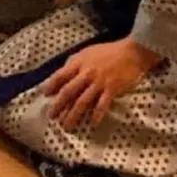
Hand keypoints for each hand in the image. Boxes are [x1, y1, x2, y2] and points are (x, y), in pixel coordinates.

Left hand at [40, 38, 161, 129]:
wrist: (131, 52)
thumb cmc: (108, 52)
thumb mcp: (87, 52)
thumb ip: (73, 62)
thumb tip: (61, 74)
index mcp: (79, 63)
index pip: (60, 75)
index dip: (51, 85)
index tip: (45, 95)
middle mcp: (87, 73)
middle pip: (68, 92)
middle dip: (58, 105)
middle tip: (51, 116)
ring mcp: (99, 82)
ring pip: (82, 101)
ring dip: (73, 115)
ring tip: (66, 125)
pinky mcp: (112, 89)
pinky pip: (102, 104)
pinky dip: (96, 114)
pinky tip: (91, 122)